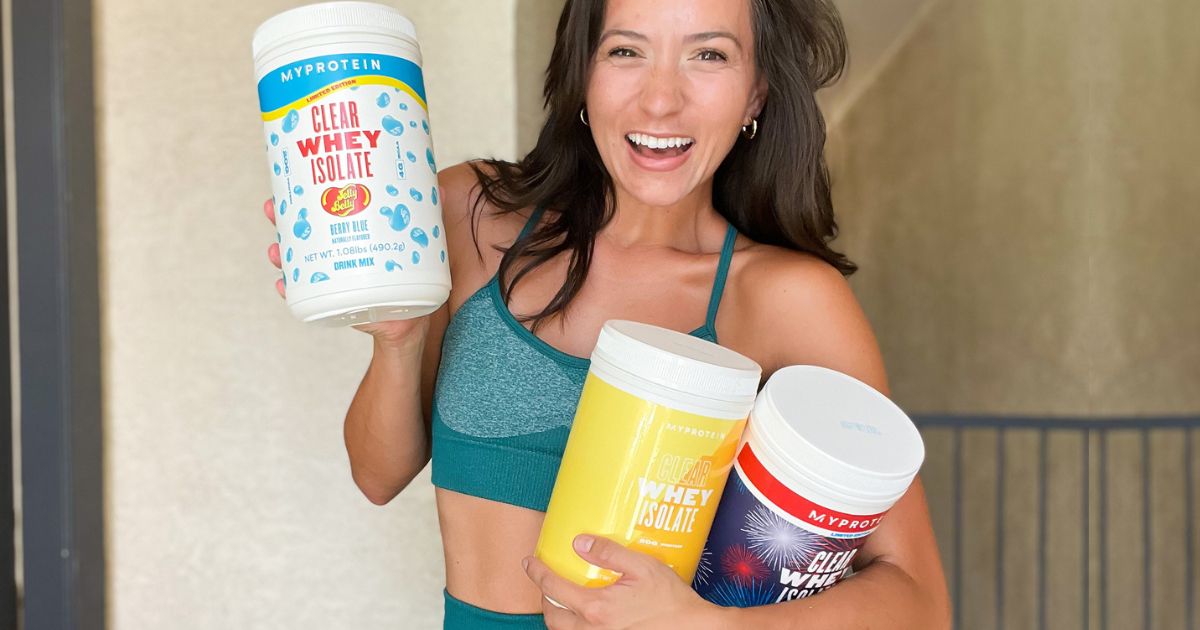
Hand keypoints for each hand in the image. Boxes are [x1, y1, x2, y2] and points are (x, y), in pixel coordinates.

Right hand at [262, 197, 428, 351]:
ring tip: (274, 250)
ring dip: (281, 254)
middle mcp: (335, 255)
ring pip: (298, 263)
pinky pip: (306, 297)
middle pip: (302, 233)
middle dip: (283, 220)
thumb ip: (423, 220)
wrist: (409, 325)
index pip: (320, 212)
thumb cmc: (409, 278)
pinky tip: (282, 286)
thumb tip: (436, 189)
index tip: (287, 185)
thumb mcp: (416, 246)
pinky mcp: (335, 304)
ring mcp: (331, 280)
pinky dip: (291, 291)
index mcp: (349, 235)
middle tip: (272, 209)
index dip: (300, 198)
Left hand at [523, 535, 724, 629]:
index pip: (554, 588)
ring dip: (557, 615)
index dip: (537, 573)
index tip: (529, 562)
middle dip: (544, 597)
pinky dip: (572, 626)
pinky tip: (582, 615)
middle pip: (552, 616)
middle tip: (546, 580)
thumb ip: (610, 553)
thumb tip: (580, 542)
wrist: (691, 629)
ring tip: (562, 598)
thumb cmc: (671, 600)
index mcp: (596, 608)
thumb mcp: (643, 566)